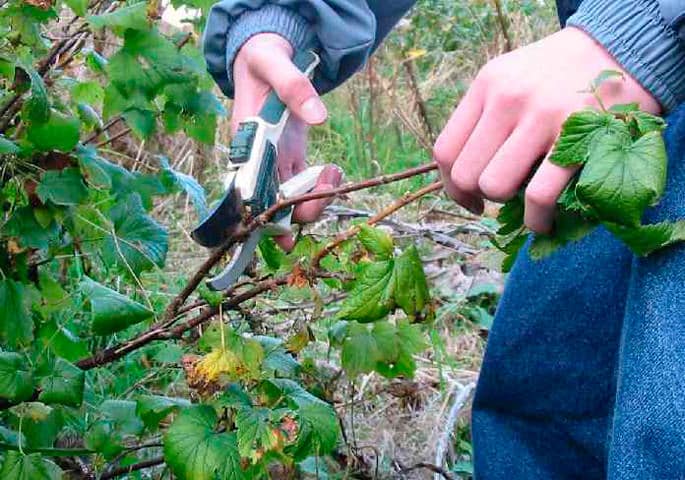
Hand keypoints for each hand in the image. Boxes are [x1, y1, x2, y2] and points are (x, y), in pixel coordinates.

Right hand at [233, 33, 342, 249]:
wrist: (267, 56)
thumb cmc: (263, 60)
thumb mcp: (274, 64)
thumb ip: (294, 87)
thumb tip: (319, 116)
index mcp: (245, 144)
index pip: (249, 193)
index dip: (264, 218)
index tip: (285, 236)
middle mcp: (257, 161)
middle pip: (272, 205)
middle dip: (301, 210)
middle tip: (328, 190)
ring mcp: (274, 162)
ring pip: (291, 200)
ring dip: (316, 199)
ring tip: (334, 171)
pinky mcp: (290, 158)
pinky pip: (304, 186)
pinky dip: (321, 188)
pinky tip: (333, 170)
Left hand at [433, 27, 660, 232]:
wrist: (621, 48)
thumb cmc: (558, 74)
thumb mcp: (511, 77)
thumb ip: (484, 116)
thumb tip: (464, 176)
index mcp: (486, 85)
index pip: (445, 150)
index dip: (451, 186)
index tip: (469, 198)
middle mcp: (508, 98)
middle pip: (466, 174)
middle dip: (479, 196)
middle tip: (501, 198)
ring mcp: (542, 117)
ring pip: (495, 187)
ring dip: (508, 206)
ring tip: (525, 201)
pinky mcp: (578, 137)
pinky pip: (539, 196)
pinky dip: (537, 220)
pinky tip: (544, 221)